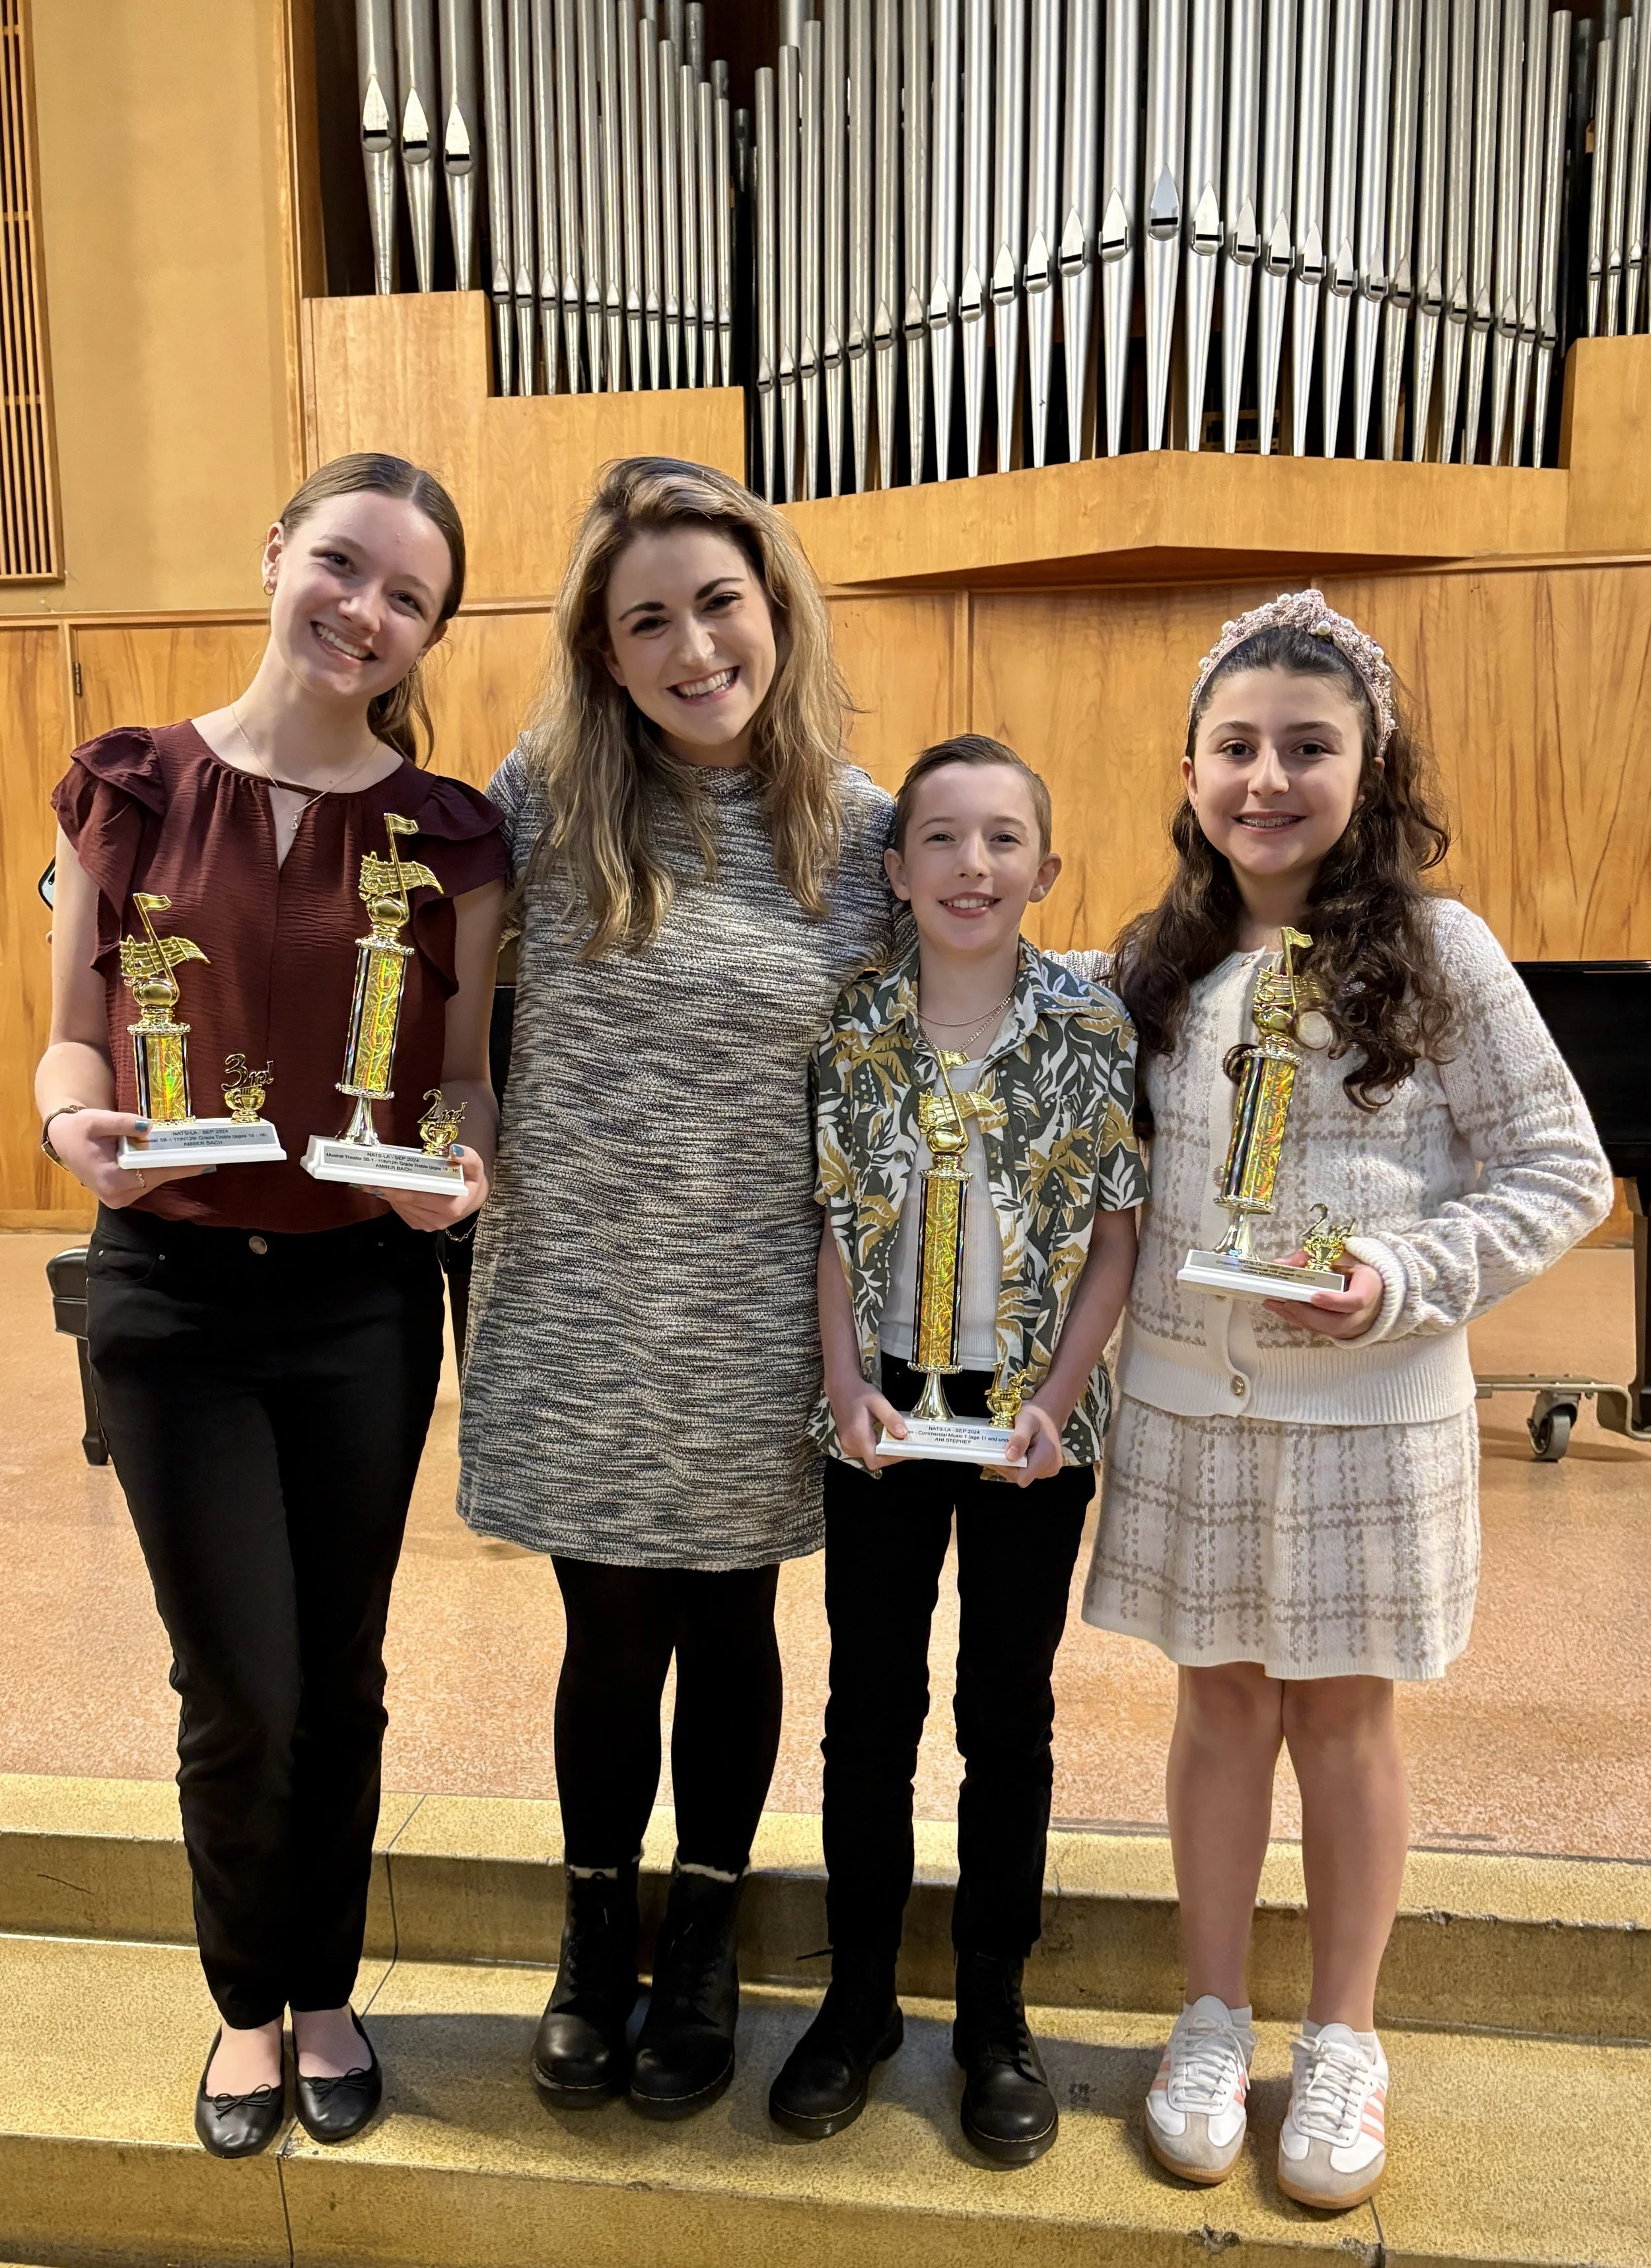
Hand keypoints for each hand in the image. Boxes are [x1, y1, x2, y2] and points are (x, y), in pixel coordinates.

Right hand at [49, 1110, 210, 1206]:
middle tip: (206, 1156)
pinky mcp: (121, 1196)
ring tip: (195, 1156)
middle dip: (180, 1167)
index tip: (201, 1161)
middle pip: (156, 1180)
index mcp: (110, 1179)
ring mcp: (119, 1199)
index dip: (179, 1166)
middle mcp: (116, 1195)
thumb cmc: (79, 1129)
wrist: (64, 1140)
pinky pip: (147, 1183)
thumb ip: (123, 1123)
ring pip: (153, 1183)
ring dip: (171, 1169)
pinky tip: (175, 1161)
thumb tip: (149, 1126)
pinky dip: (159, 1171)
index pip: (153, 1173)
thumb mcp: (97, 1120)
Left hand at [371, 1145, 489, 1233]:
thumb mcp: (476, 1166)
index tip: (379, 1179)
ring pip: (402, 1208)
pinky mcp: (421, 1226)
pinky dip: (395, 1201)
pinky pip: (403, 1213)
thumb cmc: (472, 1181)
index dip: (397, 1188)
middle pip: (406, 1202)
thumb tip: (455, 1151)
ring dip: (388, 1195)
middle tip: (367, 1179)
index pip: (418, 1196)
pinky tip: (388, 1190)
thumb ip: (469, 1158)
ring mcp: (429, 1225)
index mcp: (452, 1206)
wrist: (474, 1199)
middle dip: (387, 1190)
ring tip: (374, 1182)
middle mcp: (439, 1220)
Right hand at [831, 1379, 906, 1470]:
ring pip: (872, 1457)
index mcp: (857, 1435)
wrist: (841, 1388)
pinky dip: (879, 1447)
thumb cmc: (859, 1393)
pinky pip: (867, 1452)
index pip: (875, 1460)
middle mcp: (850, 1444)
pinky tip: (886, 1436)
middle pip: (875, 1460)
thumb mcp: (878, 1402)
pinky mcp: (849, 1444)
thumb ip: (891, 1418)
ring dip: (886, 1451)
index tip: (907, 1449)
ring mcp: (848, 1446)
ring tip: (899, 1438)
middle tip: (908, 1443)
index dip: (892, 1458)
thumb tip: (904, 1434)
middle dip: (893, 1454)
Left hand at [1001, 1399, 1064, 1486]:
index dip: (1007, 1469)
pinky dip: (1015, 1465)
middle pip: (1020, 1477)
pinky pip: (1026, 1472)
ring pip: (1021, 1476)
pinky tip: (1009, 1454)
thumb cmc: (1037, 1415)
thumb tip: (1010, 1457)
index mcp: (1047, 1456)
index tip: (995, 1455)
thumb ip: (1019, 1438)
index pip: (1022, 1477)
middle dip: (1005, 1466)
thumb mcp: (1026, 1421)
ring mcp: (1048, 1470)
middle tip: (991, 1452)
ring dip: (1009, 1466)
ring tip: (1000, 1451)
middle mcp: (1050, 1467)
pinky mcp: (1045, 1470)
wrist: (1049, 1415)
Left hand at [1264, 1254, 1384, 1339]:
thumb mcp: (1339, 1255)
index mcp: (1369, 1287)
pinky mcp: (1339, 1331)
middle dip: (1309, 1315)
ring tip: (1274, 1304)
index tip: (1314, 1296)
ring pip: (1326, 1330)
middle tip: (1287, 1303)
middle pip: (1338, 1323)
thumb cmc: (1353, 1268)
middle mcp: (1363, 1312)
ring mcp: (1352, 1325)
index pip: (1357, 1300)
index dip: (1335, 1301)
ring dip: (1298, 1318)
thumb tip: (1281, 1264)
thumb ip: (1311, 1256)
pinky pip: (1319, 1330)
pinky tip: (1280, 1309)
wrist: (1372, 1287)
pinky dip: (1298, 1320)